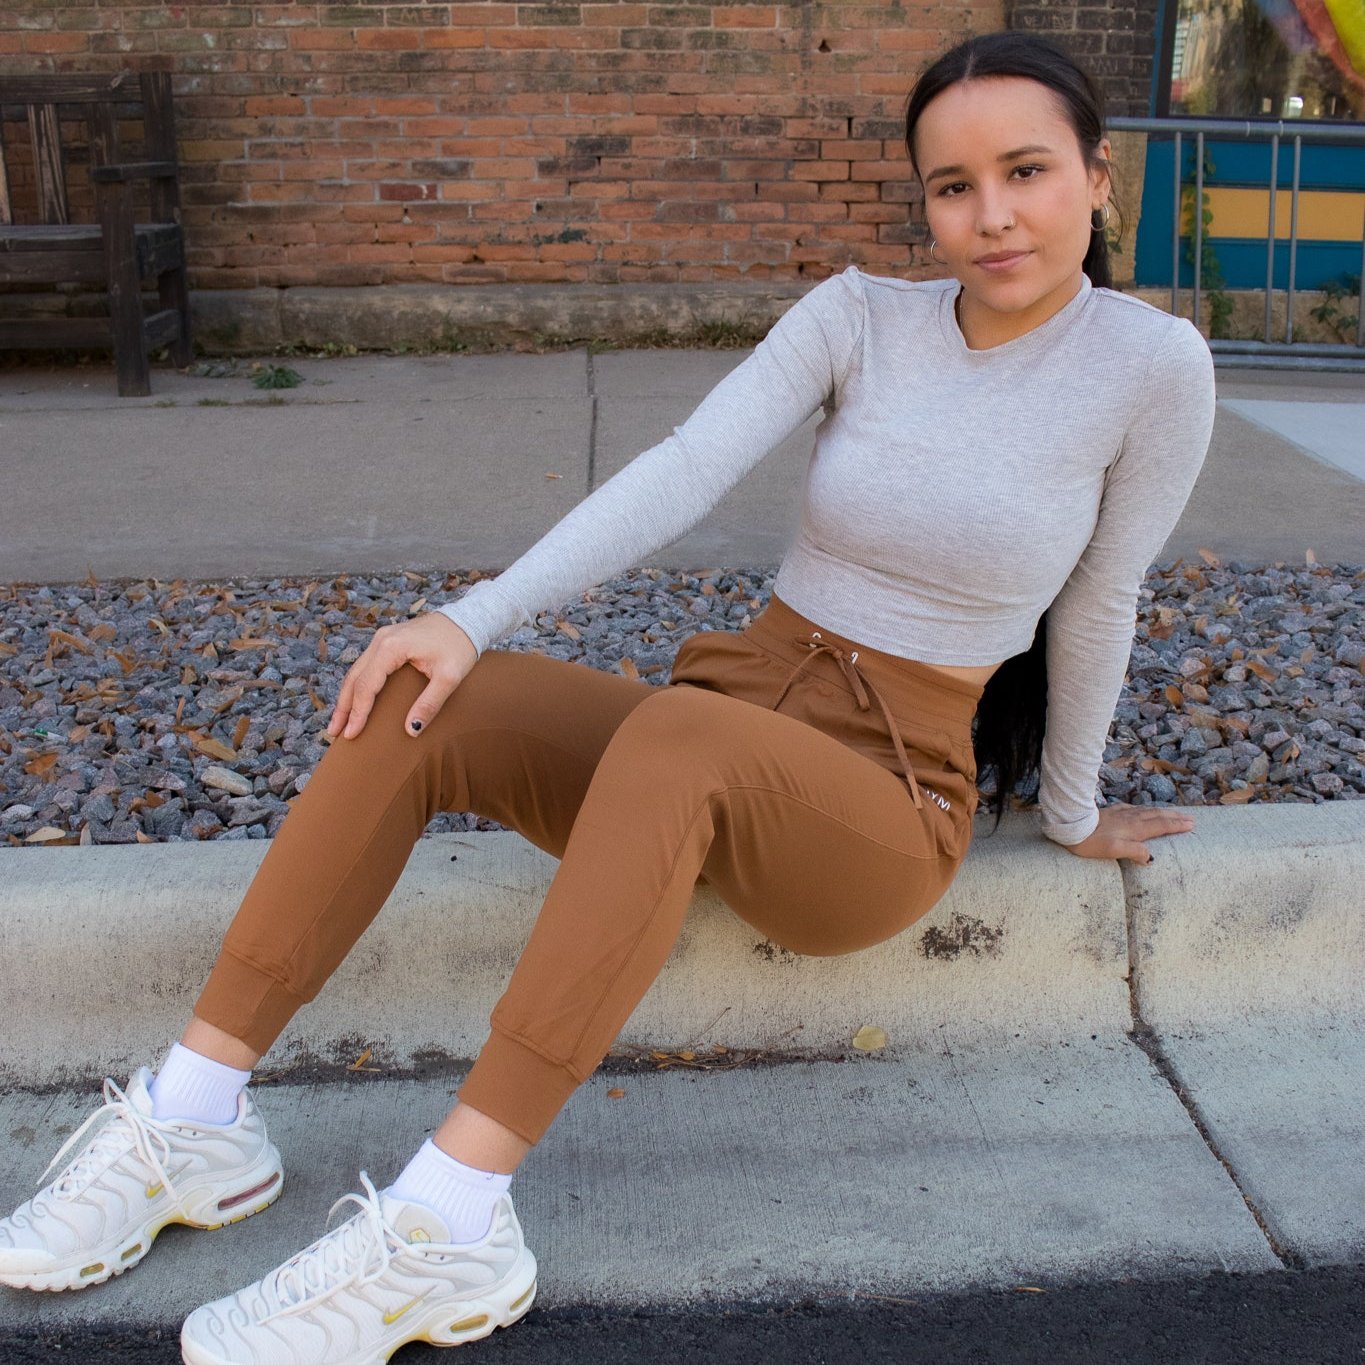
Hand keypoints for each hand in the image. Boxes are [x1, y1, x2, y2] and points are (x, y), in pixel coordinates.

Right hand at [326, 612, 476, 740]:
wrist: (467, 620)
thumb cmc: (460, 646)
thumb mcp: (450, 678)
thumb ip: (429, 703)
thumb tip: (411, 730)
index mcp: (392, 648)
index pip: (367, 685)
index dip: (358, 712)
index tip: (351, 734)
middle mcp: (381, 640)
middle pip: (354, 679)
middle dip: (343, 708)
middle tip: (335, 733)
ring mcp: (382, 638)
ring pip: (356, 671)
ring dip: (346, 697)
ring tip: (339, 722)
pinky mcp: (387, 641)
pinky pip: (366, 666)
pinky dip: (357, 685)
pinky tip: (354, 700)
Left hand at [1059, 801, 1194, 864]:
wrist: (1072, 826)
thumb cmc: (1091, 841)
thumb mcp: (1114, 850)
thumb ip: (1134, 852)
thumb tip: (1150, 857)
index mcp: (1135, 828)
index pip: (1161, 826)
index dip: (1176, 826)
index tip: (1191, 825)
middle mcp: (1131, 818)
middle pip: (1158, 816)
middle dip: (1175, 817)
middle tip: (1190, 818)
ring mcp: (1121, 813)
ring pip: (1147, 811)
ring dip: (1163, 812)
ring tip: (1174, 813)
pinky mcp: (1112, 812)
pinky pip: (1135, 809)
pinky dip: (1145, 809)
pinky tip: (1142, 810)